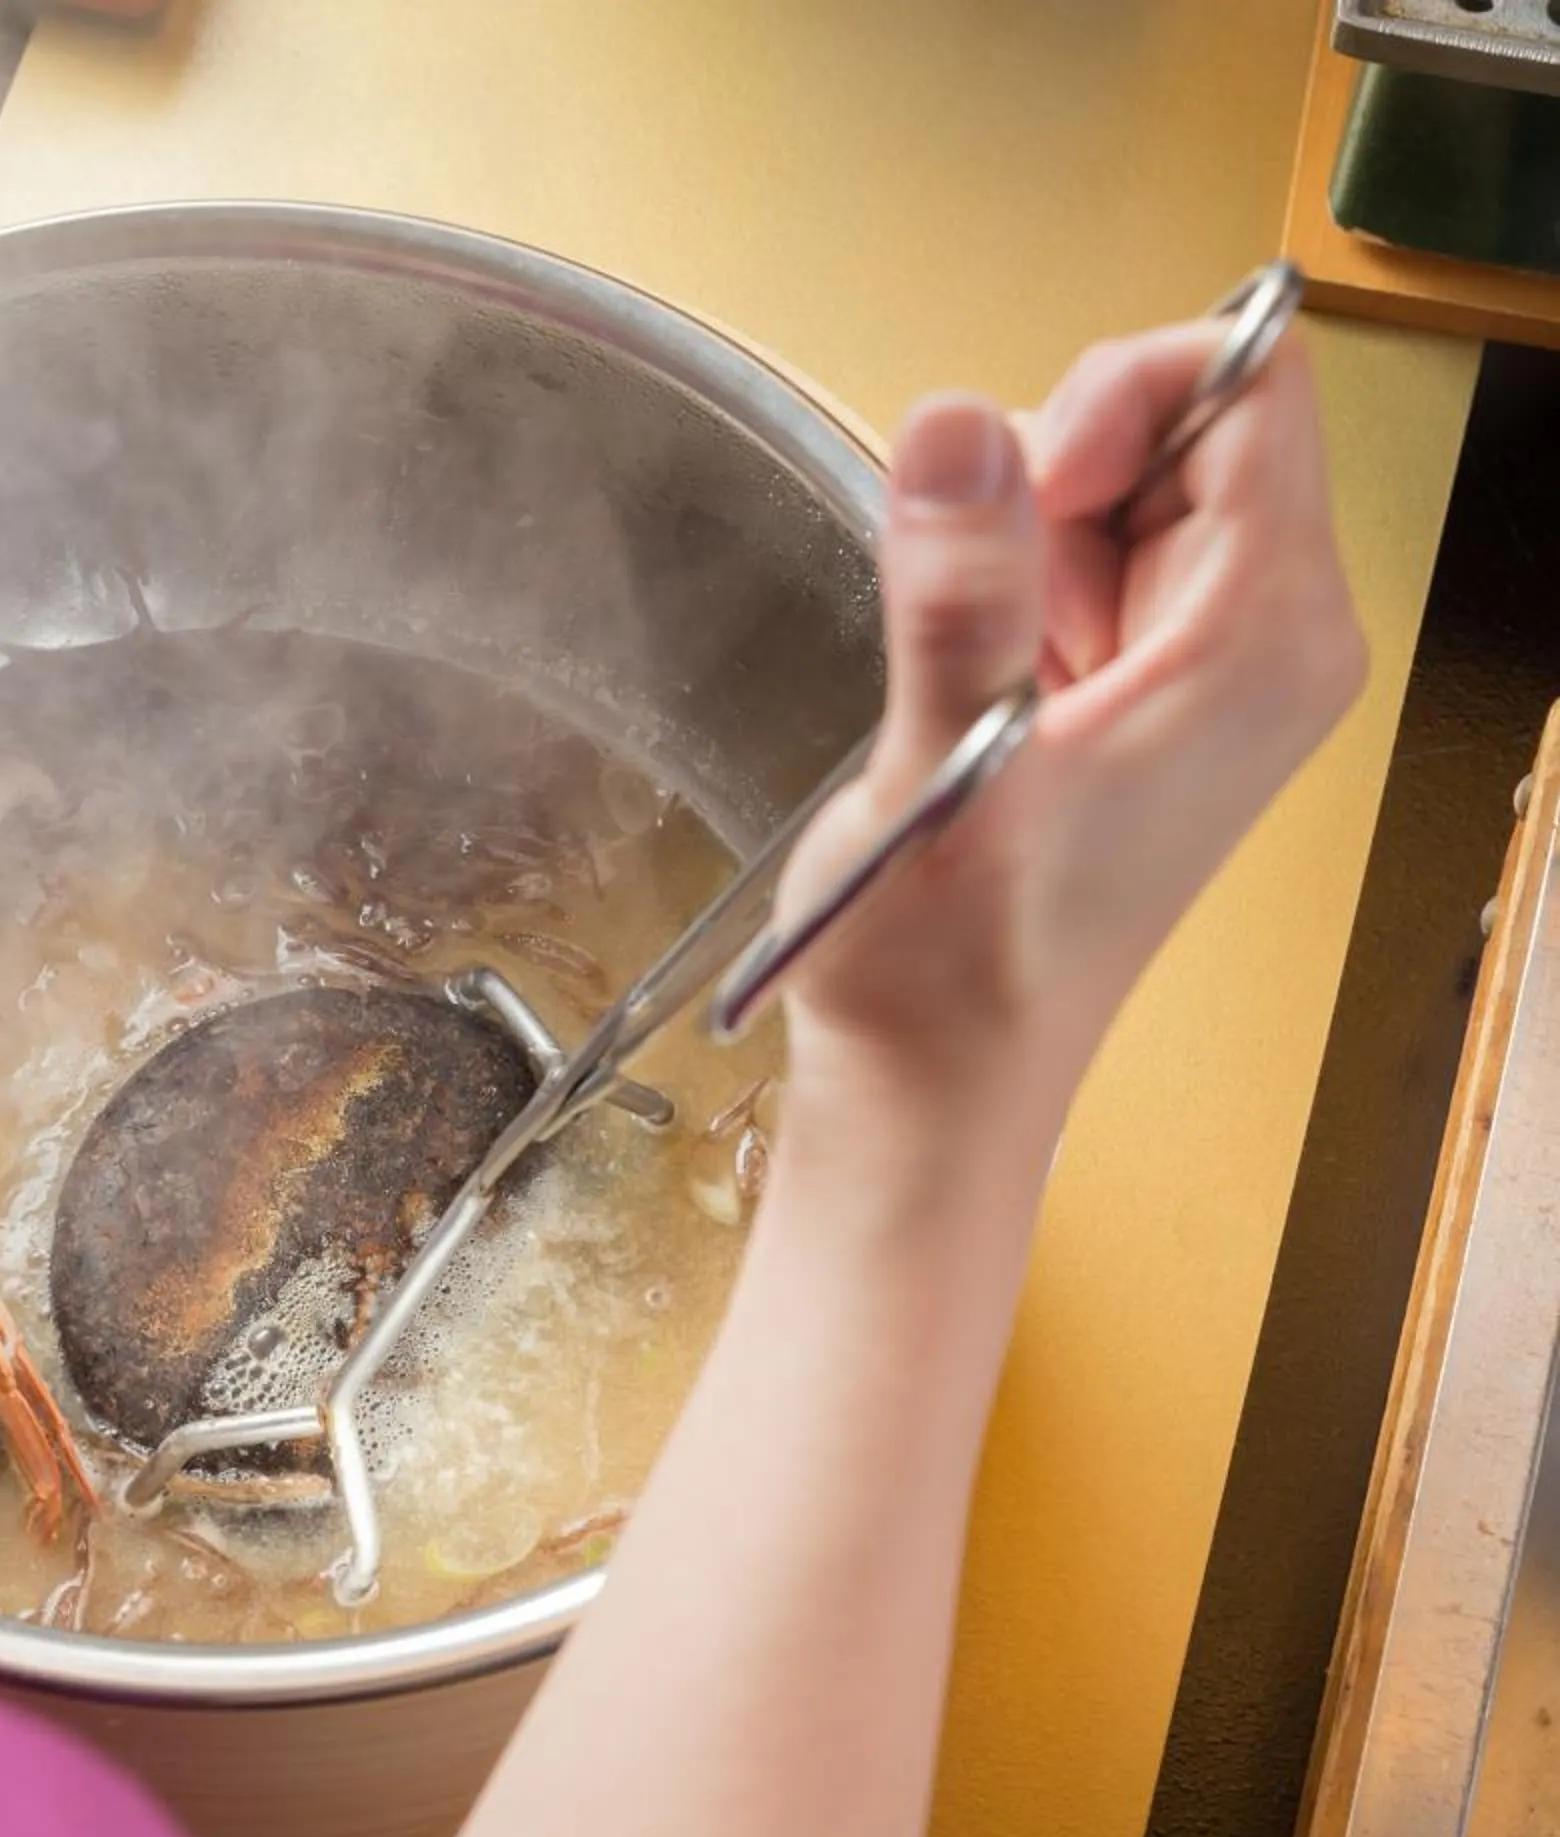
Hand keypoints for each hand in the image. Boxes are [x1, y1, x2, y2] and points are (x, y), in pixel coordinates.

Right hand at [772, 323, 1365, 1128]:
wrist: (934, 1080)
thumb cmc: (953, 967)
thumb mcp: (945, 772)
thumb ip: (960, 592)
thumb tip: (954, 423)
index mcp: (1268, 640)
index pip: (1250, 388)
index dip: (1118, 397)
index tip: (1021, 487)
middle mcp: (1270, 637)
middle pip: (1185, 424)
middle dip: (1055, 476)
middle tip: (991, 609)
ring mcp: (1209, 661)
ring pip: (1122, 484)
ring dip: (1022, 540)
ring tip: (987, 674)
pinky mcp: (1145, 684)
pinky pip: (1084, 555)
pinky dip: (1014, 586)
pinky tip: (989, 691)